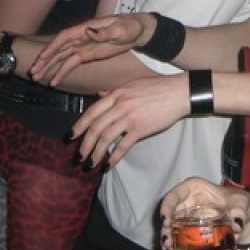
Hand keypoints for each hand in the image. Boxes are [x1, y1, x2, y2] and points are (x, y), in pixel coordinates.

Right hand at [30, 13, 153, 85]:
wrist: (139, 31)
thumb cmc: (130, 27)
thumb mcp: (121, 29)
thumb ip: (105, 32)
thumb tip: (89, 31)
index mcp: (86, 28)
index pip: (64, 37)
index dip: (52, 47)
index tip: (41, 58)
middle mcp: (81, 36)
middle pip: (59, 48)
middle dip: (45, 60)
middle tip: (33, 72)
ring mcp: (83, 46)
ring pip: (62, 57)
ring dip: (49, 67)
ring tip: (38, 78)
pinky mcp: (88, 54)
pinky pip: (71, 63)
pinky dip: (62, 72)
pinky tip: (54, 82)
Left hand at [68, 73, 189, 166]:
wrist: (178, 92)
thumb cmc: (156, 87)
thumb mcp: (132, 84)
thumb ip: (113, 91)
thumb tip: (98, 94)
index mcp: (116, 94)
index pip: (92, 111)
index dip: (79, 125)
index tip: (71, 136)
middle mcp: (120, 105)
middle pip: (95, 127)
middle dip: (84, 144)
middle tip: (79, 156)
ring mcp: (130, 117)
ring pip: (106, 138)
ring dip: (96, 153)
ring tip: (90, 163)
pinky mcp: (141, 128)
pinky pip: (123, 145)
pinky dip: (114, 157)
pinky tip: (109, 165)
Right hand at [159, 178, 249, 249]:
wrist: (244, 217)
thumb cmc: (239, 202)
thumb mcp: (241, 203)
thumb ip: (239, 212)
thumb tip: (237, 226)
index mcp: (194, 188)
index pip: (175, 195)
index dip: (167, 207)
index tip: (166, 221)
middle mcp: (186, 202)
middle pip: (169, 215)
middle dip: (165, 230)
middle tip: (168, 243)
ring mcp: (186, 218)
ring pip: (171, 229)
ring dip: (168, 242)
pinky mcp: (189, 232)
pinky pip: (178, 239)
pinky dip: (176, 248)